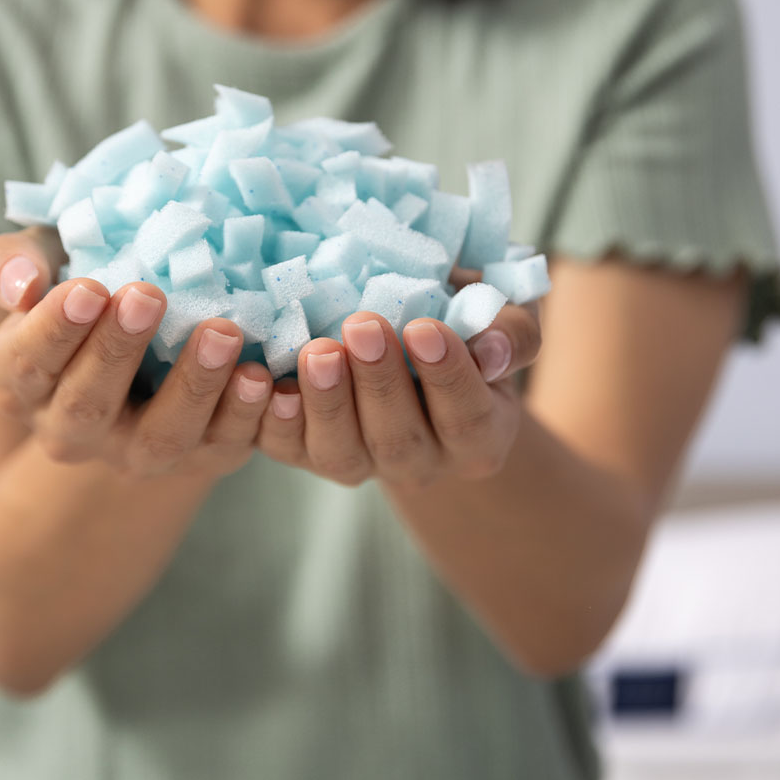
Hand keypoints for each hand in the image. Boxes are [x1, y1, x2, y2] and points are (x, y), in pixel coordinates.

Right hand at [0, 228, 273, 483]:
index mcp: (24, 382)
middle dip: (118, 350)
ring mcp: (138, 450)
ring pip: (160, 436)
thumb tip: (21, 284)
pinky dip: (246, 414)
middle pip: (87, 405)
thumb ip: (12, 264)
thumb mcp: (44, 264)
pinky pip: (223, 446)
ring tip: (222, 332)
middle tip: (148, 296)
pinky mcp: (201, 457)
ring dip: (193, 385)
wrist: (146, 345)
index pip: (28, 363)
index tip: (87, 288)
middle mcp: (73, 430)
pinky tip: (263, 376)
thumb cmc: (87, 289)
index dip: (55, 329)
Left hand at [255, 267, 541, 491]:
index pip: (467, 417)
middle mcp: (421, 462)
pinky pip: (288, 449)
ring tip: (318, 350)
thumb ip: (513, 331)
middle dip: (379, 383)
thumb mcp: (507, 317)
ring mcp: (362, 463)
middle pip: (399, 439)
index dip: (447, 376)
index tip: (424, 327)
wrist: (415, 347)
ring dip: (327, 402)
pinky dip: (274, 421)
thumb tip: (493, 349)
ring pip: (342, 452)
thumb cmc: (469, 323)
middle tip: (362, 326)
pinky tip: (266, 382)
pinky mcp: (308, 451)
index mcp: (479, 436)